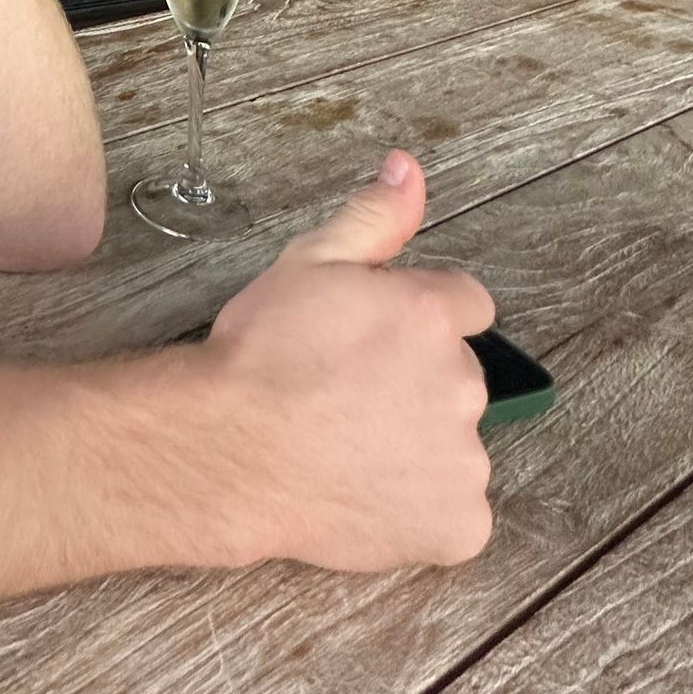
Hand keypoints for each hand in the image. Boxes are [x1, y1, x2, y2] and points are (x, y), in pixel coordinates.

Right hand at [195, 151, 495, 570]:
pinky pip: (455, 517)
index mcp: (432, 316)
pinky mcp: (456, 526)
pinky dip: (422, 513)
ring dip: (419, 449)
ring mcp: (463, 462)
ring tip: (348, 451)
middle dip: (417, 384)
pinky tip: (366, 496)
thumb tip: (410, 167)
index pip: (465, 307)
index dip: (417, 322)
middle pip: (458, 378)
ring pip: (454, 448)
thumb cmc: (258, 357)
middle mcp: (461, 384)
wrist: (226, 451)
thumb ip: (373, 218)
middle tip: (347, 398)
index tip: (373, 344)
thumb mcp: (307, 263)